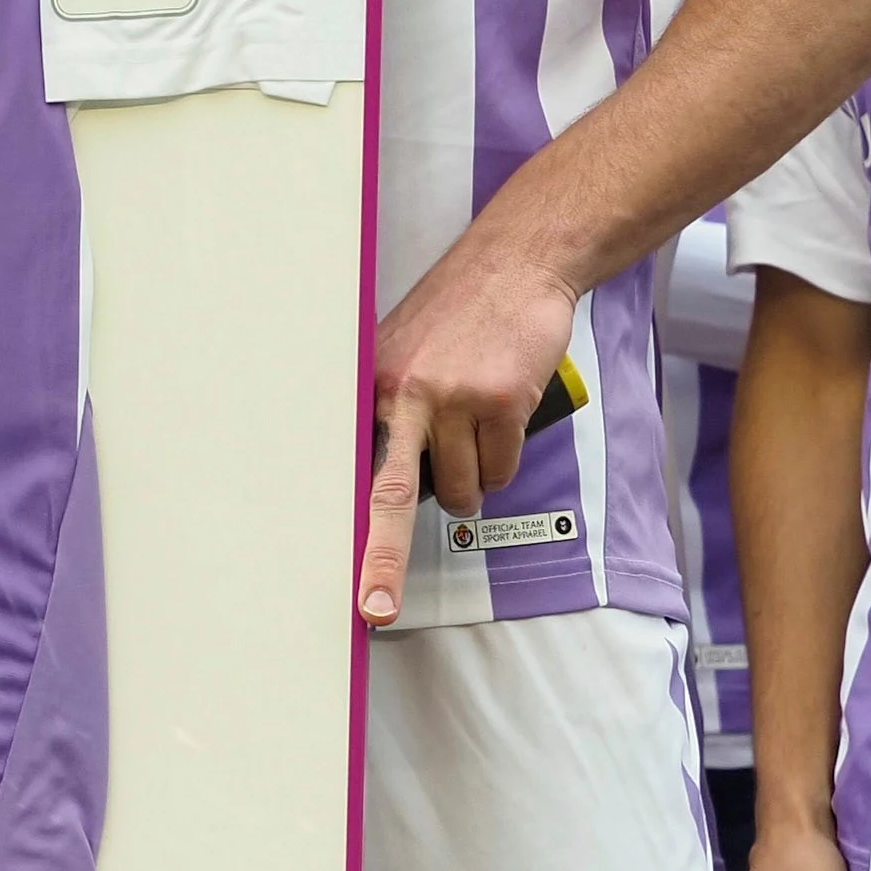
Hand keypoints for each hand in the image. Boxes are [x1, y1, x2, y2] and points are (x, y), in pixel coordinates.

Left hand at [357, 221, 579, 626]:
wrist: (516, 264)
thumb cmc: (459, 311)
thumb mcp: (400, 349)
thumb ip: (388, 406)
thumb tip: (377, 473)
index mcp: (372, 385)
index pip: (354, 471)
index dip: (354, 536)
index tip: (354, 591)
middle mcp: (406, 394)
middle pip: (391, 498)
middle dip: (383, 562)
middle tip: (378, 606)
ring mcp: (455, 399)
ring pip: (463, 489)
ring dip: (473, 481)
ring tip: (475, 437)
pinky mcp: (503, 400)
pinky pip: (502, 468)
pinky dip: (505, 460)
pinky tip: (502, 422)